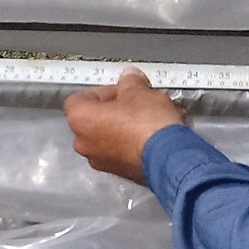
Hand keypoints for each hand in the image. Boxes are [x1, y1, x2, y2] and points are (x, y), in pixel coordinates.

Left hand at [65, 69, 188, 183]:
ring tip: (151, 116)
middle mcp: (83, 143)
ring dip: (127, 124)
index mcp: (80, 119)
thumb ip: (130, 81)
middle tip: (138, 101)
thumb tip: (129, 77)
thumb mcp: (139, 91)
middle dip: (117, 108)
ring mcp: (99, 160)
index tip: (122, 89)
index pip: (80, 98)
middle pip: (95, 118)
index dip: (102, 91)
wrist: (168, 157)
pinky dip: (133, 141)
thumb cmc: (146, 122)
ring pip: (110, 135)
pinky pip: (122, 150)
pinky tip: (154, 133)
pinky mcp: (118, 172)